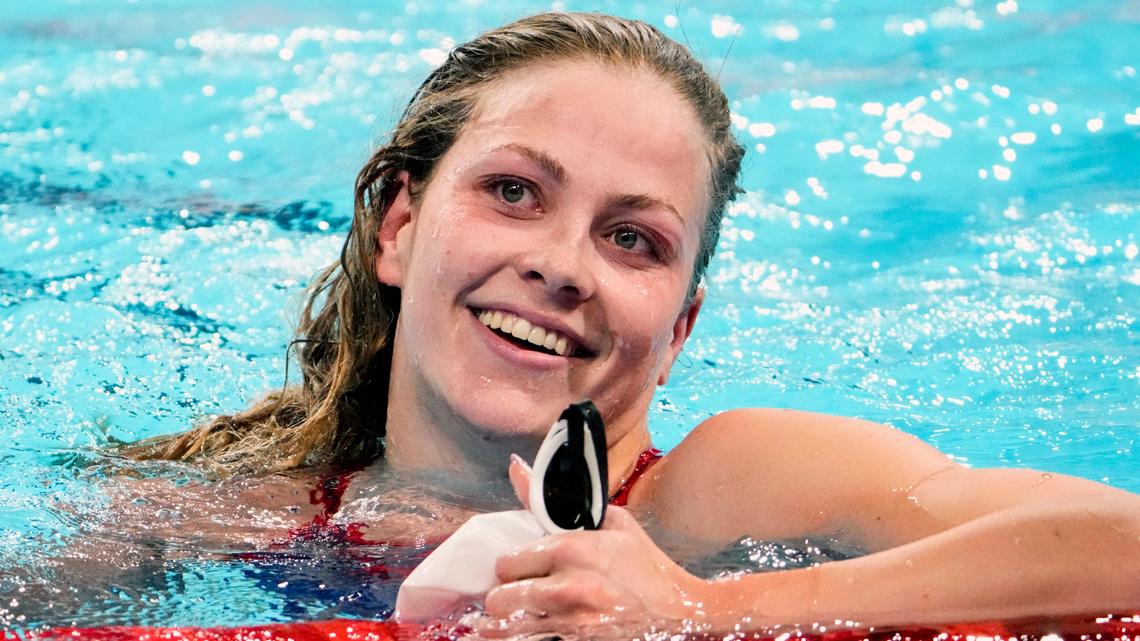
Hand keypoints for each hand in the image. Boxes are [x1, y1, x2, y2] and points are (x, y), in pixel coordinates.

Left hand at [481, 456, 712, 629]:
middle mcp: (567, 587)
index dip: (512, 567)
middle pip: (500, 598)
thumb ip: (553, 499)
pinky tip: (535, 629)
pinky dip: (527, 635)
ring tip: (527, 613)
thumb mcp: (609, 522)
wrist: (682, 610)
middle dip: (508, 595)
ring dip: (514, 620)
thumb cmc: (645, 564)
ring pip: (509, 627)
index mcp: (571, 549)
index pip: (506, 562)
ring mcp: (572, 622)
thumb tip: (515, 467)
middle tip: (523, 593)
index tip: (521, 569)